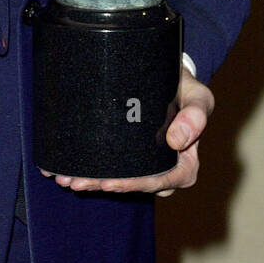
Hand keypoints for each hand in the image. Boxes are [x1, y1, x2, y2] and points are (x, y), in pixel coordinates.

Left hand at [39, 69, 213, 195]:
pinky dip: (88, 170)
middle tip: (77, 181)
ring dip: (91, 182)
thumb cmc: (187, 90)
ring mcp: (145, 166)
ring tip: (66, 179)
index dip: (133, 185)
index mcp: (184, 165)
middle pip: (132, 185)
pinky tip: (65, 172)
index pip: (159, 181)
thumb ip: (196, 115)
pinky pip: (109, 168)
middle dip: (103, 185)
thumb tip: (177, 141)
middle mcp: (164, 171)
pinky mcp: (128, 157)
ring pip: (117, 181)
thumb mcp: (198, 97)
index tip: (110, 184)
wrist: (169, 77)